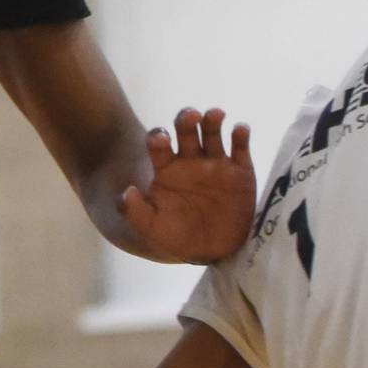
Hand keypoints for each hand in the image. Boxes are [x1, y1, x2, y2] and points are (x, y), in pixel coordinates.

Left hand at [119, 108, 254, 262]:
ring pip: (213, 132)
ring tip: (214, 115)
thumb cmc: (176, 236)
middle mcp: (191, 158)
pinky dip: (241, 135)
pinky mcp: (240, 169)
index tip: (161, 140)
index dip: (158, 137)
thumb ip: (134, 212)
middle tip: (190, 116)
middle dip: (186, 118)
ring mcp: (216, 162)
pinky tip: (240, 130)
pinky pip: (240, 147)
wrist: (211, 252)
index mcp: (167, 167)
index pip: (159, 142)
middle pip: (186, 129)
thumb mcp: (152, 228)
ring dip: (213, 120)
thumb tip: (127, 192)